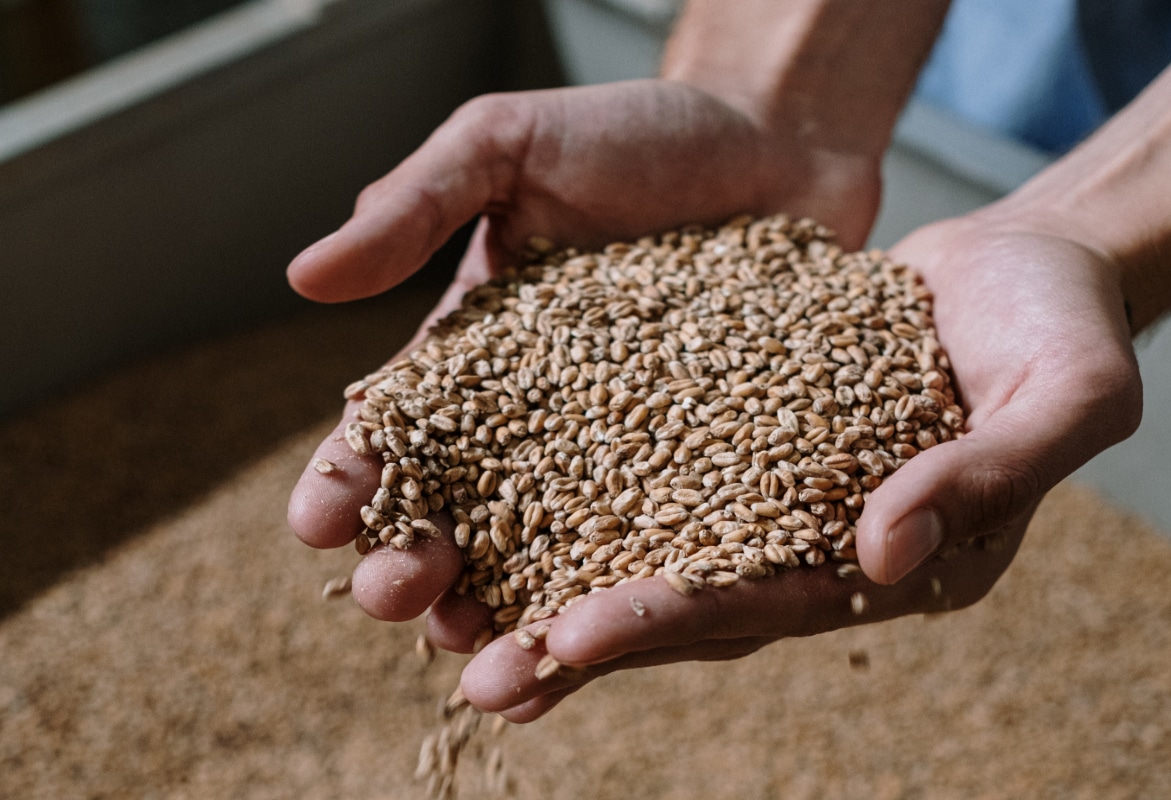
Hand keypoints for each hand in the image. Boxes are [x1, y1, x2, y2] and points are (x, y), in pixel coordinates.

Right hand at [287, 80, 881, 625]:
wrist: (772, 141)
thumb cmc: (634, 133)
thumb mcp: (508, 145)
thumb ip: (415, 207)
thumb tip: (304, 277)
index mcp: (472, 357)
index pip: (395, 432)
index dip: (351, 479)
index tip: (316, 522)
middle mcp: (537, 425)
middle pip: (461, 517)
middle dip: (416, 565)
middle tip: (395, 597)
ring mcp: (621, 458)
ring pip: (549, 561)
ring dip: (511, 619)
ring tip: (487, 667)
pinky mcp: (706, 476)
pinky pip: (661, 552)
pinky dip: (626, 607)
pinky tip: (599, 653)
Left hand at [450, 206, 1142, 721]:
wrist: (1024, 264)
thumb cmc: (1061, 326)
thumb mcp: (1063, 395)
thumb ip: (982, 475)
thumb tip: (880, 552)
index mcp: (893, 562)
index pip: (766, 605)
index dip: (669, 622)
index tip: (569, 639)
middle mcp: (815, 542)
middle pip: (686, 604)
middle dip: (581, 641)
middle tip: (480, 676)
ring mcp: (768, 489)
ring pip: (647, 544)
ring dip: (554, 577)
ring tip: (453, 610)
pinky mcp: (734, 430)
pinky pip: (645, 463)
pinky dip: (576, 483)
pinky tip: (494, 491)